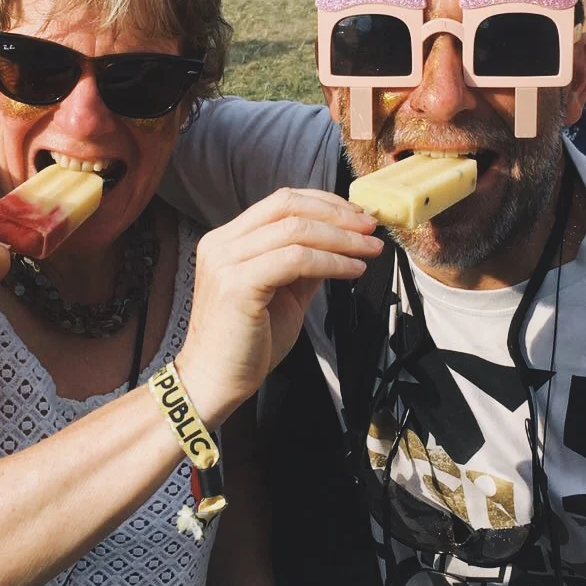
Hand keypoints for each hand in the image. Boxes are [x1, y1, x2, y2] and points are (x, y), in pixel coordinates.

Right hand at [175, 189, 379, 418]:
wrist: (215, 383)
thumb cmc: (247, 344)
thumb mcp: (284, 293)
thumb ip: (304, 265)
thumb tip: (341, 242)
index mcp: (228, 240)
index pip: (281, 202)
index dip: (324, 203)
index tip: (358, 216)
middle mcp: (222, 244)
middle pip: (288, 206)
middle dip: (337, 214)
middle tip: (371, 229)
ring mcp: (226, 262)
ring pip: (295, 230)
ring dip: (341, 238)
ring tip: (370, 250)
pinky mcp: (237, 285)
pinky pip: (295, 260)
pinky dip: (331, 262)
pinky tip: (352, 270)